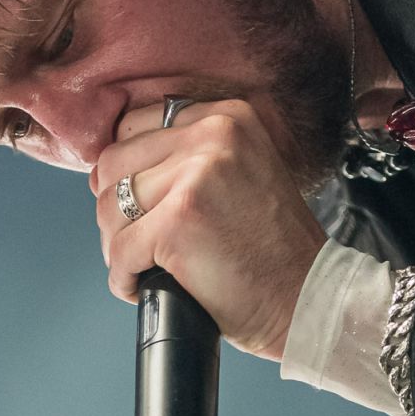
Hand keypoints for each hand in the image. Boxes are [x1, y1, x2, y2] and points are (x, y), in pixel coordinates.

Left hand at [91, 99, 327, 359]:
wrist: (307, 298)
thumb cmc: (273, 248)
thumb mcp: (243, 171)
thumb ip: (190, 155)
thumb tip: (107, 168)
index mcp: (226, 118)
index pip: (135, 127)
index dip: (127, 170)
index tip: (139, 203)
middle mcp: (212, 136)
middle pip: (115, 163)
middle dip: (117, 210)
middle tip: (139, 241)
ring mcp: (194, 177)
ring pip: (110, 207)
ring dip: (117, 245)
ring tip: (145, 265)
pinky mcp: (176, 223)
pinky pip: (119, 250)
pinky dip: (124, 278)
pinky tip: (144, 286)